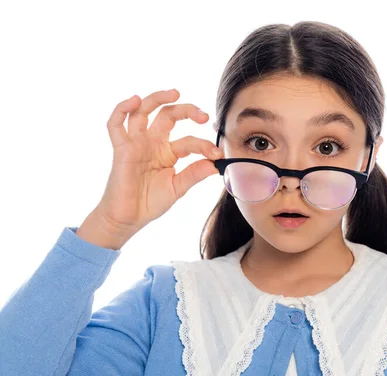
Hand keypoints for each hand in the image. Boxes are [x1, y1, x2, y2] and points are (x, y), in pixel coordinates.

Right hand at [94, 88, 222, 234]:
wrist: (128, 218)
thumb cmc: (150, 202)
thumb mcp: (177, 188)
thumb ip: (194, 174)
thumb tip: (214, 164)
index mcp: (168, 152)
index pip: (189, 141)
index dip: (204, 145)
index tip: (217, 154)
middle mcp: (153, 143)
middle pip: (168, 115)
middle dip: (186, 110)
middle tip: (203, 116)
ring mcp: (136, 143)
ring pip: (143, 112)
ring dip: (157, 98)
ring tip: (174, 93)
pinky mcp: (121, 149)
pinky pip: (116, 124)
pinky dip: (122, 109)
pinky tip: (134, 100)